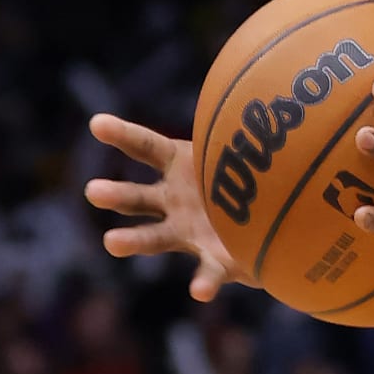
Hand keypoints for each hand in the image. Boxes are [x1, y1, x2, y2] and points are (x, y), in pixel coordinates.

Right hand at [84, 115, 254, 300]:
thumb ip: (261, 122)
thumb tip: (282, 80)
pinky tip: (199, 292)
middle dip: (115, 194)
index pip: (146, 147)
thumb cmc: (253, 174)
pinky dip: (204, 283)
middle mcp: (174, 200)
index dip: (122, 134)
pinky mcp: (215, 261)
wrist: (271, 221)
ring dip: (132, 240)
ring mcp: (189, 233)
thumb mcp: (256, 144)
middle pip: (136, 196)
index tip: (96, 123)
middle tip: (92, 191)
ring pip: (154, 237)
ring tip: (111, 242)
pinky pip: (208, 274)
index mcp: (181, 166)